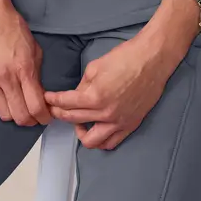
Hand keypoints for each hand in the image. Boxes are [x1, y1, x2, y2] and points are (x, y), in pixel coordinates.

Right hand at [0, 1, 51, 125]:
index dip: (43, 118)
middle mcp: (5, 78)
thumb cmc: (11, 28)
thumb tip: (39, 95)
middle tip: (33, 117)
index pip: (36, 107)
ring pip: (3, 113)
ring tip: (17, 105)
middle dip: (30, 120)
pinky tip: (3, 96)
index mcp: (23, 69)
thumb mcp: (34, 49)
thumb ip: (36, 75)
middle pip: (19, 116)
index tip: (45, 118)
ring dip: (13, 112)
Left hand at [44, 10, 187, 149]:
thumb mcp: (96, 66)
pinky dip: (100, 140)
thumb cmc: (126, 57)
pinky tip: (96, 129)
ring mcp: (118, 122)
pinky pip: (111, 143)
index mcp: (94, 96)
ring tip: (78, 122)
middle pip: (73, 120)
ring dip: (80, 133)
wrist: (152, 60)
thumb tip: (76, 95)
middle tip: (56, 108)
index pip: (66, 103)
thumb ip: (83, 84)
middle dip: (60, 113)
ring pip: (91, 141)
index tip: (48, 98)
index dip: (53, 100)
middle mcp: (105, 113)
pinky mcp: (130, 125)